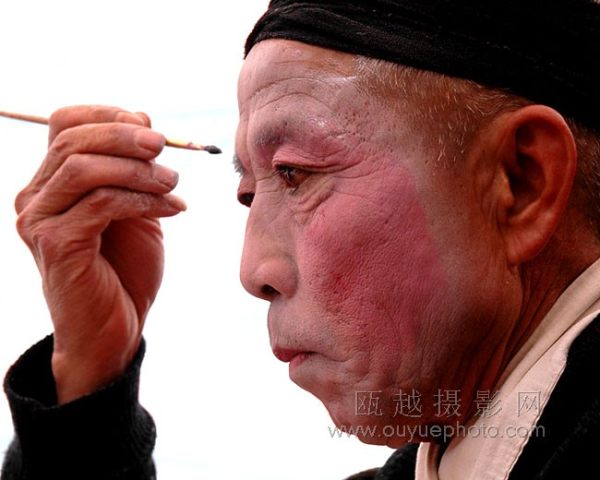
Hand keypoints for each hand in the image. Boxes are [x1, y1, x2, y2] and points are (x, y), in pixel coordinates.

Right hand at [14, 106, 185, 403]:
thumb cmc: (125, 270)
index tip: (152, 129)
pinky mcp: (56, 244)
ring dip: (138, 170)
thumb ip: (134, 170)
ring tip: (173, 184)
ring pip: (84, 168)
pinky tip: (172, 209)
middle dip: (125, 136)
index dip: (109, 115)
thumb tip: (143, 119)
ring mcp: (39, 221)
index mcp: (52, 183)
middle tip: (165, 148)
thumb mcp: (136, 210)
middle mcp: (36, 197)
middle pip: (72, 140)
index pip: (65, 124)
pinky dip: (142, 200)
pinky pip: (101, 203)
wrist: (114, 329)